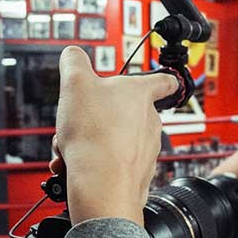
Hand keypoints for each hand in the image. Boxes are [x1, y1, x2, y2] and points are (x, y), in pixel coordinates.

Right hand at [55, 46, 176, 225]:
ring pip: (112, 141)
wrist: (101, 183)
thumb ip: (74, 62)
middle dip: (95, 118)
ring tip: (70, 148)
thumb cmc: (95, 133)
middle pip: (123, 114)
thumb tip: (72, 54)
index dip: (162, 78)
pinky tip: (74, 166)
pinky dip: (91, 164)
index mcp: (140, 94)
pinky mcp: (136, 176)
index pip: (162, 81)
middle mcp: (149, 122)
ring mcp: (146, 151)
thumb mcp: (75, 82)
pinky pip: (111, 165)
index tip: (166, 80)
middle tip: (76, 123)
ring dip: (87, 142)